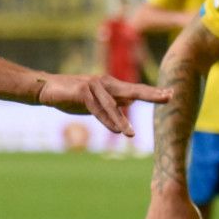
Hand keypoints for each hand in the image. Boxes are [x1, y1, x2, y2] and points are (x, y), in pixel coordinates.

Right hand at [36, 74, 168, 135]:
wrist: (48, 89)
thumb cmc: (72, 95)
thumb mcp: (96, 101)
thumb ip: (113, 101)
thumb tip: (131, 102)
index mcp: (111, 85)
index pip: (135, 89)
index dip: (152, 92)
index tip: (170, 94)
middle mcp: (105, 83)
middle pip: (132, 90)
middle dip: (151, 95)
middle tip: (169, 98)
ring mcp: (94, 85)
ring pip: (112, 105)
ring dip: (122, 121)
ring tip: (131, 136)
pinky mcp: (82, 91)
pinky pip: (96, 109)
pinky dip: (105, 120)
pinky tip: (114, 130)